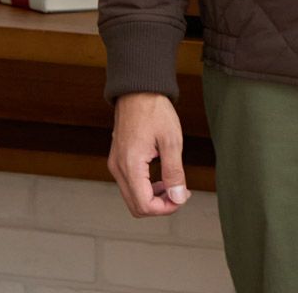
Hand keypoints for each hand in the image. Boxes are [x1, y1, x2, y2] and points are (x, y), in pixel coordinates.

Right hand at [107, 92, 191, 216]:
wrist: (138, 89)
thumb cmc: (154, 110)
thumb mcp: (171, 140)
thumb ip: (174, 172)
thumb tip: (178, 197)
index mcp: (130, 165)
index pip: (144, 205)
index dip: (165, 208)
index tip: (182, 198)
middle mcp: (118, 168)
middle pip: (136, 206)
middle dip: (160, 206)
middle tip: (180, 193)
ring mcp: (115, 164)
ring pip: (132, 197)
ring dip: (152, 198)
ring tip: (172, 185)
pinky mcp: (117, 159)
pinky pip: (129, 184)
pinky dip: (145, 188)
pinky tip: (160, 177)